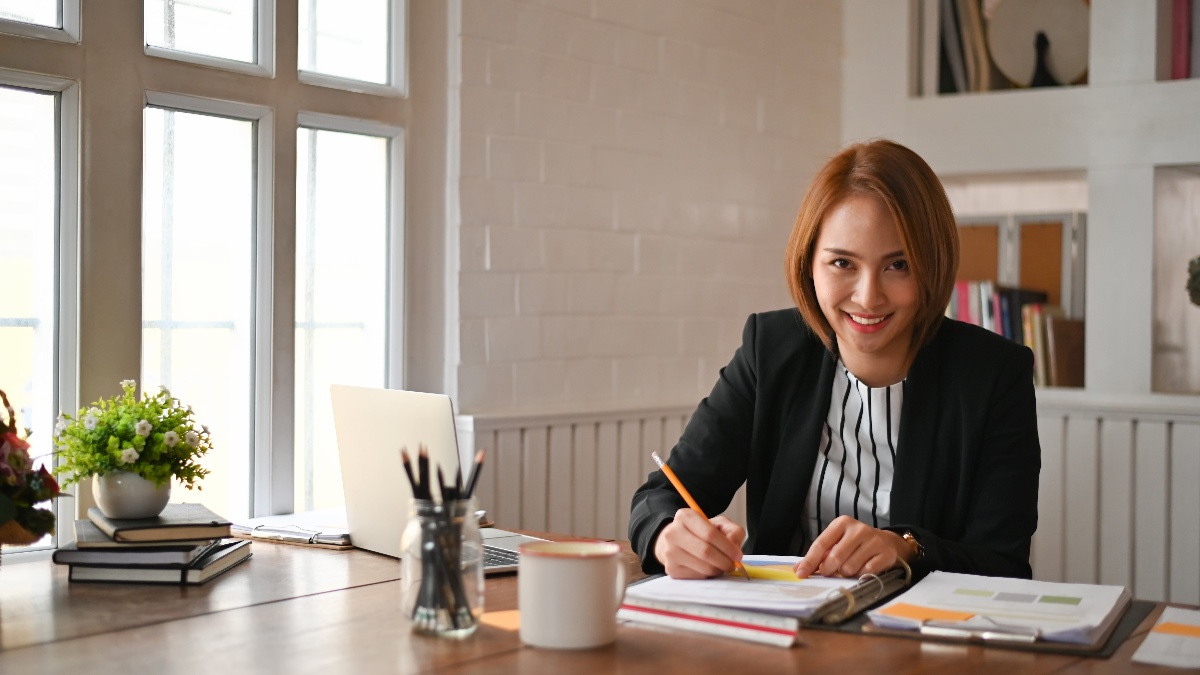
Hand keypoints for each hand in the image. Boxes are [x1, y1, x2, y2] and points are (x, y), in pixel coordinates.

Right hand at [653, 509, 745, 578]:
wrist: (677, 541)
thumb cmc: (700, 532)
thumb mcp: (719, 524)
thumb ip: (733, 532)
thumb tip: (735, 548)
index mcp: (685, 516)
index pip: (710, 534)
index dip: (727, 547)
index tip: (738, 555)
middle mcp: (672, 533)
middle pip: (705, 552)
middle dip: (725, 561)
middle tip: (733, 564)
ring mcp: (670, 552)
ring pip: (702, 566)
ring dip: (718, 569)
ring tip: (722, 566)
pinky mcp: (671, 568)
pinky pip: (697, 576)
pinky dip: (708, 575)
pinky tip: (708, 568)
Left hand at [793, 515, 909, 577]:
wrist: (888, 543)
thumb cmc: (856, 544)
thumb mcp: (837, 542)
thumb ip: (818, 555)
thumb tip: (798, 570)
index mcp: (842, 523)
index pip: (821, 543)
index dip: (810, 561)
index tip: (801, 574)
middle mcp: (859, 529)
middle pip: (835, 557)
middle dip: (829, 569)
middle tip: (830, 572)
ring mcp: (874, 541)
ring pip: (850, 567)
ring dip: (846, 573)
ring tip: (850, 567)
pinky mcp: (886, 554)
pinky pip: (866, 572)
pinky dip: (861, 575)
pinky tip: (864, 569)